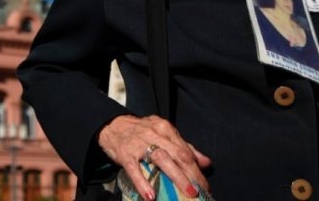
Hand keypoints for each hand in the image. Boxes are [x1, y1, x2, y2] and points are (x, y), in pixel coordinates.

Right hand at [96, 115, 210, 199]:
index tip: (205, 186)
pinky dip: (143, 182)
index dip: (197, 169)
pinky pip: (135, 169)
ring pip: (161, 159)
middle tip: (200, 192)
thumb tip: (206, 162)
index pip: (185, 151)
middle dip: (192, 174)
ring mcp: (139, 144)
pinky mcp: (125, 154)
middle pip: (177, 155)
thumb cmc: (141, 132)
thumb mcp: (163, 134)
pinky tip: (151, 195)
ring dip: (177, 177)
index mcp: (166, 130)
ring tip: (187, 192)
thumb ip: (184, 147)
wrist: (112, 126)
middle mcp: (154, 134)